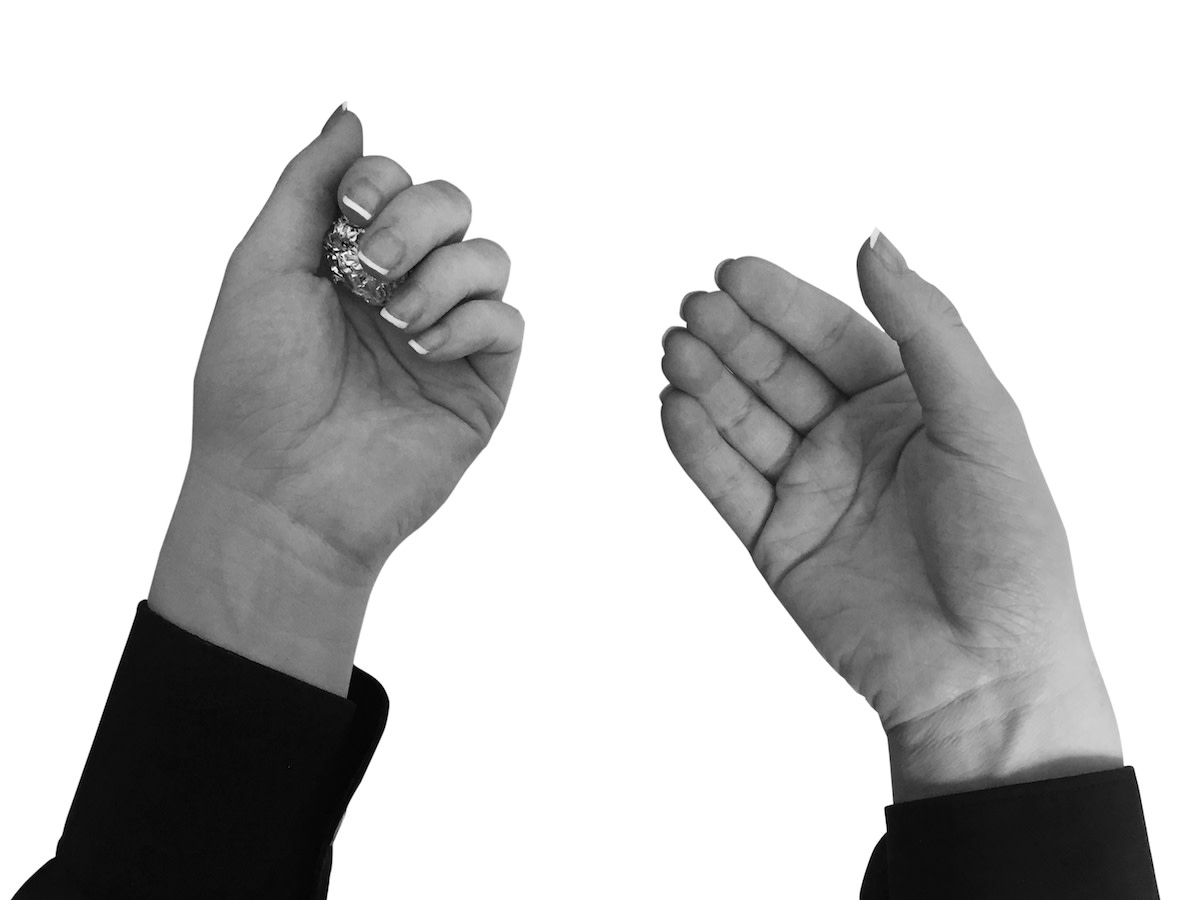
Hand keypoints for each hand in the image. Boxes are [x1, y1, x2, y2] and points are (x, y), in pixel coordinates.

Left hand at [149, 106, 522, 694]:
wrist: (283, 493)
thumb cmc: (256, 388)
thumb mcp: (262, 268)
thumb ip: (307, 186)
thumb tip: (350, 114)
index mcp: (347, 262)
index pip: (394, 184)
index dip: (382, 183)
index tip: (350, 215)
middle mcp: (401, 291)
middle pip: (451, 204)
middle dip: (415, 222)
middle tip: (371, 270)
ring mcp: (444, 336)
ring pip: (490, 256)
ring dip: (442, 274)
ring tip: (394, 322)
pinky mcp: (479, 383)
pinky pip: (507, 320)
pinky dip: (469, 322)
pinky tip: (421, 349)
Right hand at [659, 233, 1120, 800]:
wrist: (985, 674)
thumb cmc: (1008, 550)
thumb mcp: (981, 419)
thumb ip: (926, 328)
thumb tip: (873, 241)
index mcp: (908, 406)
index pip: (832, 336)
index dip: (782, 302)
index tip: (733, 270)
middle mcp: (854, 441)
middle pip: (778, 372)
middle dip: (735, 337)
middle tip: (692, 307)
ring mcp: (812, 491)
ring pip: (744, 421)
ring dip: (707, 382)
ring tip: (674, 348)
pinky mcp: (777, 542)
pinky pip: (727, 484)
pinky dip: (697, 446)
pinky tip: (674, 407)